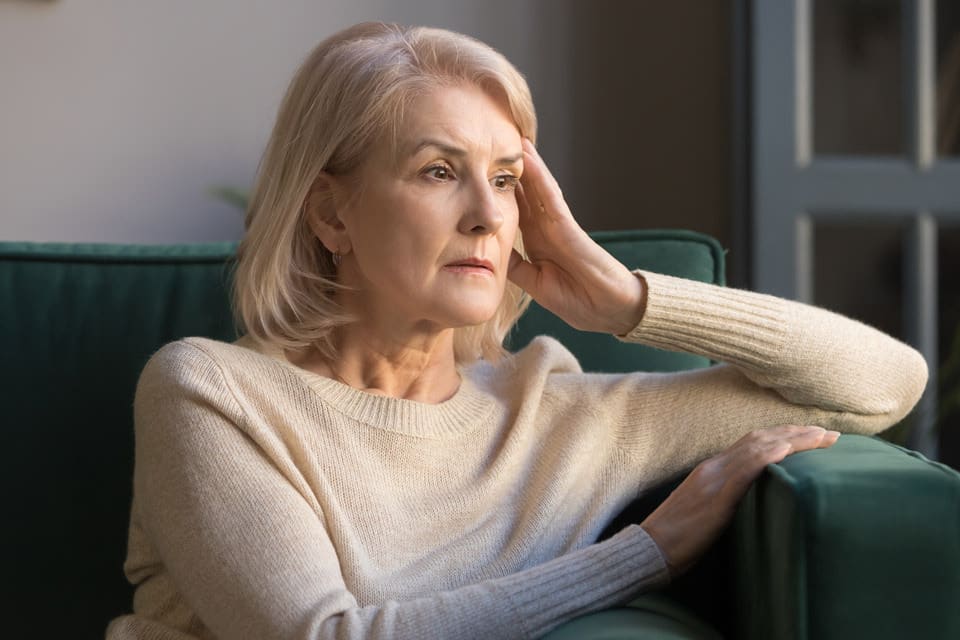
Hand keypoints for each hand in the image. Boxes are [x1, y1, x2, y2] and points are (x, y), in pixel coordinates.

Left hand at [507, 139, 645, 334]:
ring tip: (509, 137)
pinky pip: (551, 198)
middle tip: (489, 143)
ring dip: (524, 163)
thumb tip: (490, 252)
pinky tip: (528, 157)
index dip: (498, 192)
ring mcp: (558, 225)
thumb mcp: (536, 284)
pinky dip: (539, 177)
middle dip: (509, 170)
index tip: (478, 174)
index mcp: (537, 243)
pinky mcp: (569, 228)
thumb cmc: (579, 301)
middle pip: (524, 192)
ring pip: (536, 188)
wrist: (610, 311)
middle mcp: (547, 229)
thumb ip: (517, 267)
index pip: (515, 211)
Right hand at [640, 425, 840, 576]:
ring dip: (792, 440)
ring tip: (821, 437)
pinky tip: (787, 450)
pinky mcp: (714, 498)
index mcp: (713, 470)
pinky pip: (742, 471)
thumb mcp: (708, 511)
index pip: (754, 443)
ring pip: (757, 448)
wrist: (649, 549)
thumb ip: (730, 498)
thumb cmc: (677, 538)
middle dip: (797, 433)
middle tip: (830, 433)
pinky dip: (766, 456)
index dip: (785, 436)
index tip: (813, 436)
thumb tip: (756, 500)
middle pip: (761, 439)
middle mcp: (714, 467)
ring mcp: (713, 480)